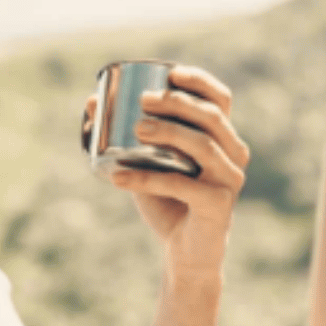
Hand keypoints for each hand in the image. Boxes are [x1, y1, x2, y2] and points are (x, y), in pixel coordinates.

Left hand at [86, 66, 249, 281]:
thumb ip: (127, 136)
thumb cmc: (167, 202)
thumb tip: (91, 103)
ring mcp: (229, 181)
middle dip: (177, 103)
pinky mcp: (218, 205)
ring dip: (169, 133)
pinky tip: (118, 177)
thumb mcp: (147, 163)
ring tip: (137, 130)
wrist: (184, 253)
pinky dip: (146, 179)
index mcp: (223, 139)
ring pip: (203, 146)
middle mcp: (234, 156)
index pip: (220, 99)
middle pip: (211, 118)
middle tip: (143, 101)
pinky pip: (182, 185)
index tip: (170, 73)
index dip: (199, 82)